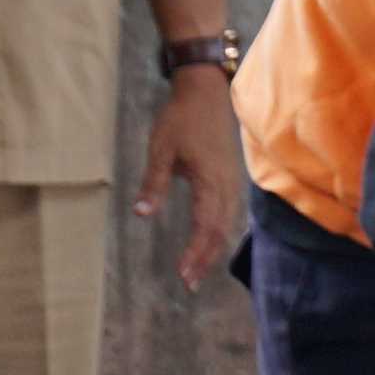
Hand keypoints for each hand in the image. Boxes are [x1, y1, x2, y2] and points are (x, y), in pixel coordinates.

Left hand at [135, 66, 244, 260]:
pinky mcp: (231, 178)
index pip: (205, 226)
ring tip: (197, 270)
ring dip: (213, 249)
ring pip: (227, 224)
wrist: (206, 91)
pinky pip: (229, 213)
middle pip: (219, 231)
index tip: (182, 274)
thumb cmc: (181, 119)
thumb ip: (153, 183)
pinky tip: (210, 242)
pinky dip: (219, 233)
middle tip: (188, 283)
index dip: (195, 253)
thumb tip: (142, 213)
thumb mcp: (161, 149)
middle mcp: (226, 186)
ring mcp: (232, 182)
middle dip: (204, 259)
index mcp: (210, 181)